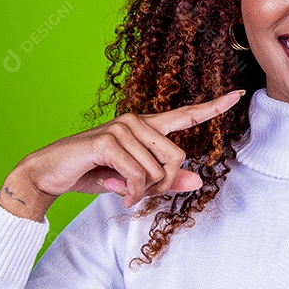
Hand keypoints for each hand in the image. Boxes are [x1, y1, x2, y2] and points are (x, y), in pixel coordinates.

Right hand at [0, 89, 245, 220]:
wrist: (50, 175)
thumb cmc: (93, 174)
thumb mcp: (135, 182)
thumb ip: (165, 181)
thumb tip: (198, 181)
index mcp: (146, 127)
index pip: (186, 114)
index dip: (213, 107)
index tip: (238, 94)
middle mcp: (137, 122)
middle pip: (178, 156)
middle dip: (164, 184)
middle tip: (141, 194)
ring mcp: (123, 128)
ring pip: (158, 169)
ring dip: (144, 191)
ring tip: (124, 192)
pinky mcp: (108, 140)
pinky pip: (138, 175)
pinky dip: (132, 193)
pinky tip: (119, 195)